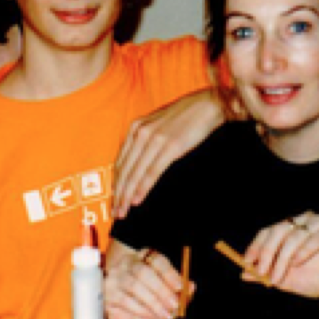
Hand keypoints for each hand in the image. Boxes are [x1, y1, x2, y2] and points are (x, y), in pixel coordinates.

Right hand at [103, 241, 191, 318]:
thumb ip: (182, 293)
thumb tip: (192, 287)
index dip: (170, 273)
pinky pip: (124, 299)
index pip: (157, 260)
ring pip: (134, 285)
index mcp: (146, 259)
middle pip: (144, 271)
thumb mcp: (171, 302)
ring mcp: (116, 277)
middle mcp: (128, 264)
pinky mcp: (108, 293)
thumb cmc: (153, 311)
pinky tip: (149, 315)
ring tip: (164, 313)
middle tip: (174, 304)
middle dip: (162, 290)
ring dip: (152, 301)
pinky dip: (140, 309)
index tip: (181, 287)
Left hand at [112, 89, 225, 218]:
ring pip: (135, 174)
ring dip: (127, 195)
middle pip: (124, 170)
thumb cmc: (185, 117)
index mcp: (136, 128)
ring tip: (123, 211)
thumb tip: (139, 164)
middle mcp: (141, 133)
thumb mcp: (158, 126)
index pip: (120, 161)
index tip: (113, 198)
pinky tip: (137, 199)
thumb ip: (146, 141)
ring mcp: (154, 139)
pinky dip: (143, 188)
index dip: (115, 182)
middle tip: (115, 212)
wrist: (206, 106)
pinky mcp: (169, 146)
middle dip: (118, 194)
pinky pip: (152, 172)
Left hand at [244, 212, 318, 314]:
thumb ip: (266, 274)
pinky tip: (297, 263)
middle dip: (267, 252)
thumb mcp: (285, 279)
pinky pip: (314, 237)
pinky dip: (303, 251)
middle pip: (279, 230)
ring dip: (283, 258)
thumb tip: (243, 273)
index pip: (268, 231)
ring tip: (279, 277)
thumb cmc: (315, 281)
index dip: (256, 246)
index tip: (247, 263)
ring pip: (294, 235)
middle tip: (261, 272)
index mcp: (291, 229)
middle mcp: (304, 221)